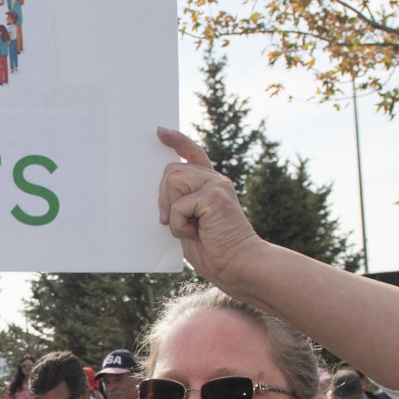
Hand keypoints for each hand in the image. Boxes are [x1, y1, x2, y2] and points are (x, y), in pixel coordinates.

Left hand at [155, 126, 263, 290]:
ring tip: (189, 228)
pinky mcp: (214, 196)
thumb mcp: (189, 223)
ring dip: (171, 210)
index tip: (161, 132)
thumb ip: (180, 204)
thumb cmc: (215, 251)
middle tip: (169, 220)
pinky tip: (195, 233)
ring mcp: (216, 185)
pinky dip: (178, 223)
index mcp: (211, 185)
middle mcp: (215, 180)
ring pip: (172, 181)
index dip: (177, 141)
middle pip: (171, 169)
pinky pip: (177, 205)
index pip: (193, 153)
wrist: (238, 266)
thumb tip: (159, 194)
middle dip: (163, 196)